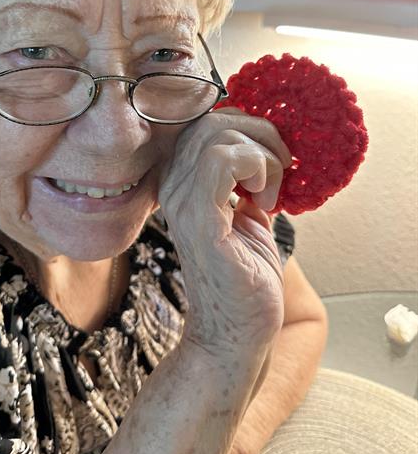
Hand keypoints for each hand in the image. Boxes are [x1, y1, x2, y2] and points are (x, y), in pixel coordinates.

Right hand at [158, 108, 291, 357]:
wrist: (235, 333)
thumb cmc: (244, 279)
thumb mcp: (250, 217)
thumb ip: (250, 183)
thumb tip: (270, 154)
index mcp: (180, 181)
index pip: (204, 122)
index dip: (245, 127)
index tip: (271, 160)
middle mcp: (172, 185)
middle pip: (211, 120)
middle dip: (260, 133)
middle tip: (281, 168)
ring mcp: (181, 201)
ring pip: (218, 134)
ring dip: (262, 154)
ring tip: (271, 190)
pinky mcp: (199, 219)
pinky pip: (222, 161)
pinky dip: (255, 168)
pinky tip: (264, 200)